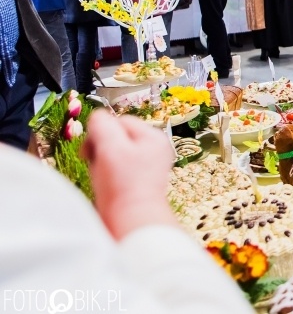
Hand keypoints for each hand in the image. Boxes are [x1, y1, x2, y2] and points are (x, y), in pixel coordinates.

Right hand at [81, 110, 178, 240]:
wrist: (133, 221)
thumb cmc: (124, 184)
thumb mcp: (110, 145)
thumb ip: (102, 124)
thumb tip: (98, 117)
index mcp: (154, 136)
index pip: (119, 120)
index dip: (101, 132)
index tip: (91, 150)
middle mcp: (155, 149)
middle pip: (117, 136)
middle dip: (102, 148)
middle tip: (98, 164)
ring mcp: (149, 166)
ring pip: (115, 153)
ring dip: (103, 162)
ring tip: (104, 177)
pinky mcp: (139, 182)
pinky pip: (117, 169)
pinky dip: (107, 174)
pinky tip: (106, 185)